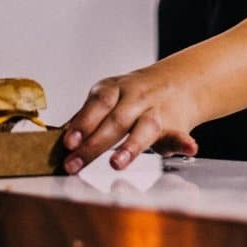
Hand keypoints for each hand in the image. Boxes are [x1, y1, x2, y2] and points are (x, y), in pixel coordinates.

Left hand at [62, 66, 198, 173]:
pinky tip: (189, 148)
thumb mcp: (108, 98)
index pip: (96, 104)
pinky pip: (180, 134)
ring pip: (144, 127)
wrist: (179, 82)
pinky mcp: (176, 126)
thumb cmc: (133, 96)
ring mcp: (157, 111)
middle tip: (74, 164)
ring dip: (131, 147)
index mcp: (114, 90)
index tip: (68, 142)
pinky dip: (184, 143)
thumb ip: (86, 117)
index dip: (82, 122)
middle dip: (93, 145)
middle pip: (115, 121)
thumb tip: (57, 138)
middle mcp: (135, 98)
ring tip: (117, 164)